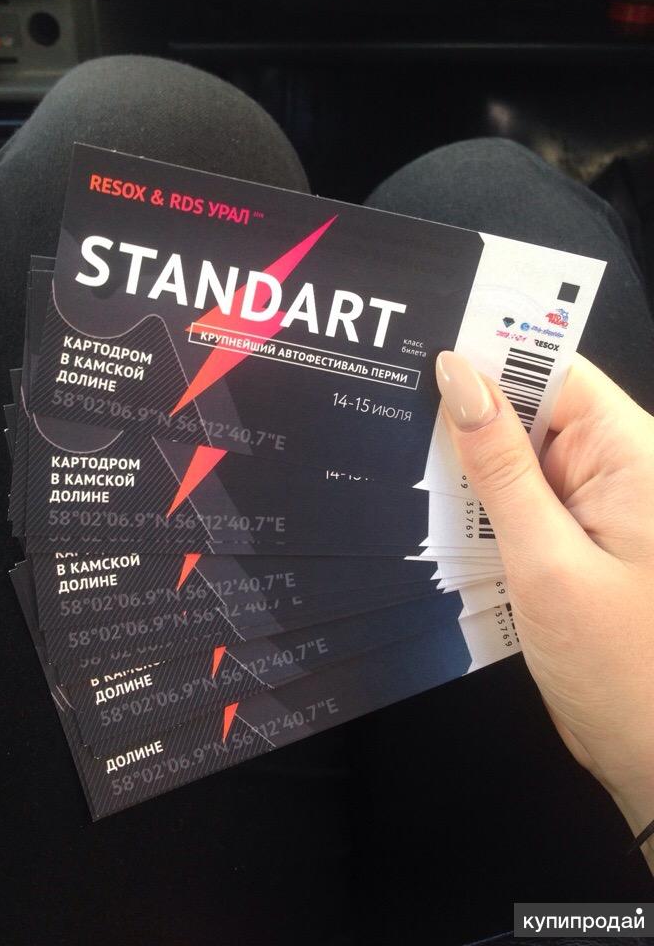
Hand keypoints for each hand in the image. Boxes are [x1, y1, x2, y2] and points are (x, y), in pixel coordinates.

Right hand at [436, 350, 653, 869]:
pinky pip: (524, 500)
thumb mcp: (546, 561)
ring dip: (469, 465)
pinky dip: (482, 505)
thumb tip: (457, 375)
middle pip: (535, 409)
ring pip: (522, 456)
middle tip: (387, 403)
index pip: (556, 371)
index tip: (416, 346)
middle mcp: (623, 467)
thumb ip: (500, 467)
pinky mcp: (581, 539)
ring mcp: (602, 505)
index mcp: (635, 454)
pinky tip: (435, 508)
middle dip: (469, 411)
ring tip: (396, 452)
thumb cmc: (618, 669)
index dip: (490, 353)